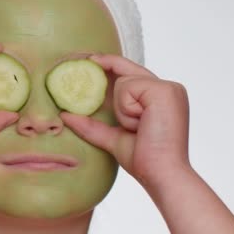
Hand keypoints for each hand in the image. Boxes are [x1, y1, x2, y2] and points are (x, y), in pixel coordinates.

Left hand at [60, 54, 189, 186]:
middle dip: (104, 68)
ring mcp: (168, 88)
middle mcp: (168, 88)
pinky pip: (128, 88)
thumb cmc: (144, 159)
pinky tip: (140, 123)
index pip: (131, 73)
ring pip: (123, 81)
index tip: (88, 59)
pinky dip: (126, 108)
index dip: (109, 64)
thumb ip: (92, 125)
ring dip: (121, 108)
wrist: (160, 174)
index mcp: (160, 97)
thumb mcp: (113, 138)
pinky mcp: (164, 90)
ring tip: (137, 127)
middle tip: (81, 59)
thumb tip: (65, 115)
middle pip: (126, 71)